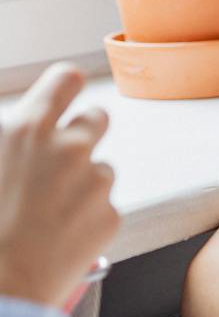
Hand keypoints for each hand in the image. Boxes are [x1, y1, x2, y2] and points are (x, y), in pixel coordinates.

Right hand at [0, 64, 117, 308]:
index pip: (66, 79)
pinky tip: (56, 236)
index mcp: (27, 131)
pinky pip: (102, 207)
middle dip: (82, 132)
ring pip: (100, 168)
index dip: (65, 87)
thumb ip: (8, 141)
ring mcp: (95, 182)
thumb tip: (18, 130)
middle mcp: (69, 149)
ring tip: (44, 212)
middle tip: (59, 159)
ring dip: (81, 182)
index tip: (63, 95)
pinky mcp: (111, 216)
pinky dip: (86, 217)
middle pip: (96, 118)